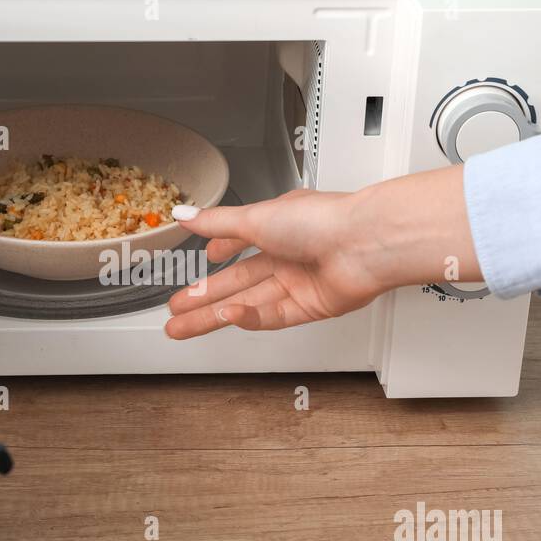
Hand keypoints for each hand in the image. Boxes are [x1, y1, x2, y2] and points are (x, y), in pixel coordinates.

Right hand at [164, 165, 480, 339]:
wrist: (365, 244)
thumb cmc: (322, 220)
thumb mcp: (255, 217)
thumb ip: (216, 222)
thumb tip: (184, 214)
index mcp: (277, 225)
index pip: (241, 241)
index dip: (220, 250)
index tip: (203, 259)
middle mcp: (289, 254)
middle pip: (236, 282)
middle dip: (203, 297)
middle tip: (175, 311)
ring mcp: (299, 282)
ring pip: (247, 303)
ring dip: (214, 315)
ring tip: (181, 327)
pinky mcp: (312, 307)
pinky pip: (272, 316)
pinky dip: (248, 317)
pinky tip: (227, 316)